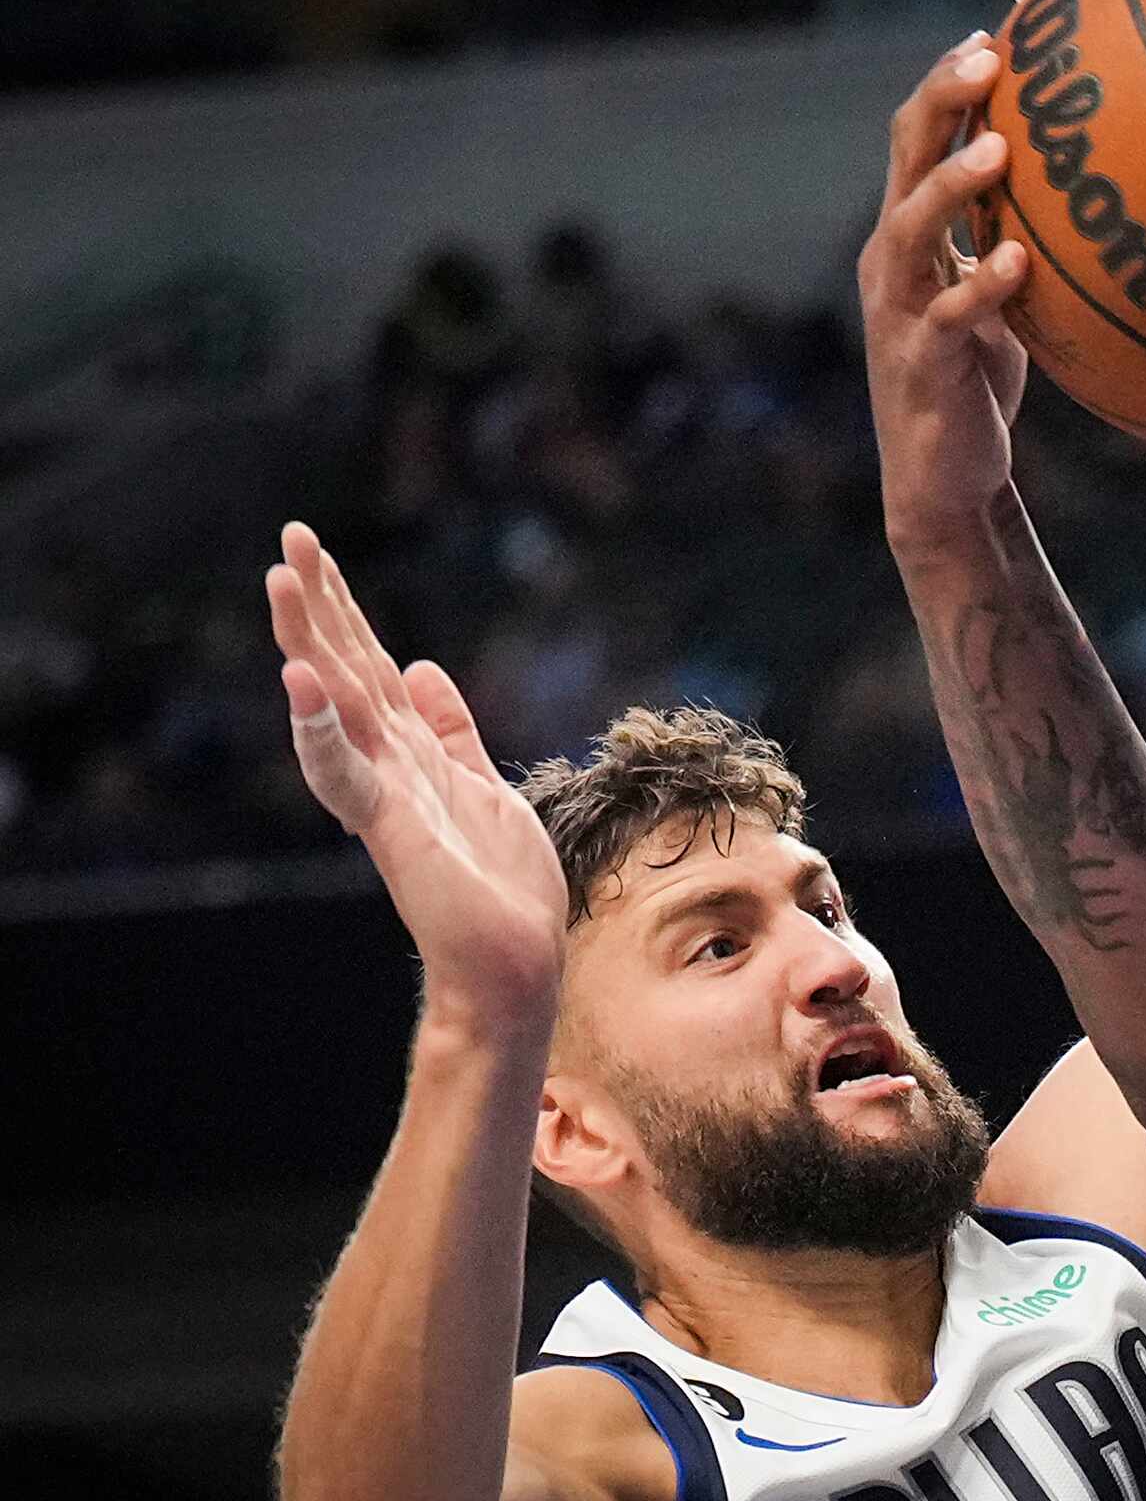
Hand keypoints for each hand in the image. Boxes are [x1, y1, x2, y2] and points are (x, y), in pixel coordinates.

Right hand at [266, 522, 564, 1030]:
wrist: (510, 964)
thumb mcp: (485, 786)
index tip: (318, 551)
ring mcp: (385, 793)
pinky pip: (346, 772)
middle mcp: (389, 765)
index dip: (346, 610)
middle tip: (292, 536)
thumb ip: (450, 731)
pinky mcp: (390, 826)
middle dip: (321, 605)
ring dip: (308, 644)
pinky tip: (301, 681)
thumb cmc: (500, 888)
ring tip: (281, 581)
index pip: (370, 665)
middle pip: (346, 669)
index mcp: (413, 752)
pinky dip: (321, 728)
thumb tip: (419, 668)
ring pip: (336, 705)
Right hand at [861, 32, 1031, 564]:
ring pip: (909, 229)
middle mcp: (892, 262)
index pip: (916, 140)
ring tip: (998, 150)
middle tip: (986, 59)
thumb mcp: (1007, 300)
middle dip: (941, 102)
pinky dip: (981, 287)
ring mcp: (899, 312)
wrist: (947, 480)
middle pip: (903, 159)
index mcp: (910, 237)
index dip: (945, 84)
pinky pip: (948, 317)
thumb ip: (1024, 242)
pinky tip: (1020, 263)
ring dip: (952, 186)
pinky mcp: (921, 365)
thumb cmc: (980, 383)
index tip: (992, 36)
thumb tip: (1102, 195)